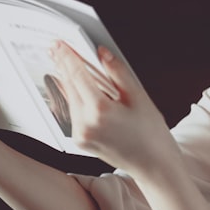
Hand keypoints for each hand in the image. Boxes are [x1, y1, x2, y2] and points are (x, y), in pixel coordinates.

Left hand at [49, 41, 171, 172]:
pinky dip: (73, 97)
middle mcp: (85, 124)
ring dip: (67, 81)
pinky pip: (73, 113)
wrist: (154, 167)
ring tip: (63, 63)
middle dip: (62, 66)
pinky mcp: (81, 141)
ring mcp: (80, 135)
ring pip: (69, 99)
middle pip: (68, 86)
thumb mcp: (139, 97)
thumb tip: (102, 54)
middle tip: (55, 48)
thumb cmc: (152, 134)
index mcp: (100, 110)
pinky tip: (75, 87)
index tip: (59, 43)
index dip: (67, 56)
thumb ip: (118, 72)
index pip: (77, 75)